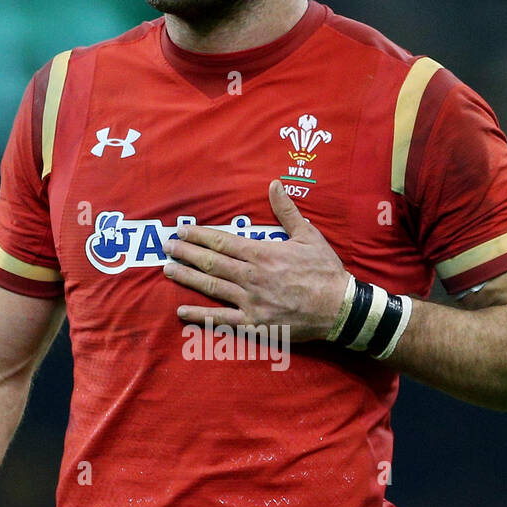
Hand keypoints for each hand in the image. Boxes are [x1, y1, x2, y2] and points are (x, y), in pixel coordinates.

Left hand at [163, 180, 349, 339]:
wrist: (338, 308)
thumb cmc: (325, 271)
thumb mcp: (308, 235)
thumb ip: (287, 210)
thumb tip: (275, 184)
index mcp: (262, 253)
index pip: (222, 242)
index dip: (199, 236)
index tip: (182, 231)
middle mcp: (251, 276)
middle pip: (211, 262)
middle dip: (186, 253)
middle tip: (167, 246)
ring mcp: (250, 300)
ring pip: (211, 286)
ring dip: (187, 277)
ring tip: (168, 269)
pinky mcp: (254, 323)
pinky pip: (221, 319)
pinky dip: (200, 316)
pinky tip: (182, 311)